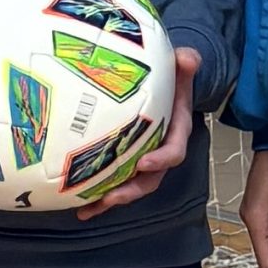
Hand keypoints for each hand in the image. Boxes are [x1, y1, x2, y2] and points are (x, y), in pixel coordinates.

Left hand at [76, 48, 201, 219]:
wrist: (162, 86)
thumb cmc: (170, 80)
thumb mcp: (180, 70)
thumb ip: (185, 65)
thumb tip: (188, 58)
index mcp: (176, 134)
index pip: (174, 152)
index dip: (161, 160)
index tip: (145, 162)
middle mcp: (160, 153)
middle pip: (150, 180)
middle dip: (131, 191)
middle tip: (112, 196)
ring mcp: (141, 161)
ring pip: (129, 187)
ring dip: (110, 200)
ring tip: (88, 209)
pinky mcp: (125, 163)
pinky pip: (113, 183)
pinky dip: (97, 198)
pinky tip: (79, 208)